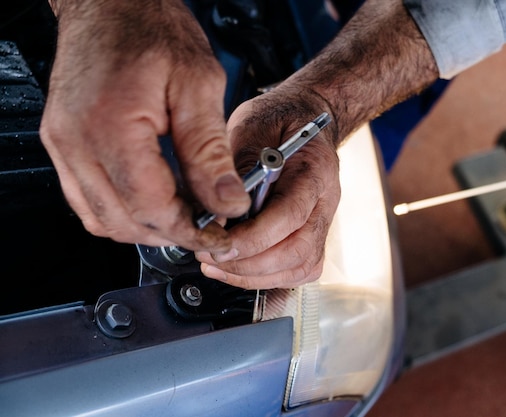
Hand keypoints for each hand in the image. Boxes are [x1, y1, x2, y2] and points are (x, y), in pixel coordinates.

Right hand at [40, 0, 249, 252]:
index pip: (148, 206)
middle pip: (122, 221)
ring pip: (101, 218)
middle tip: (207, 227)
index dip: (187, 229)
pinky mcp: (63, 143)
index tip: (218, 235)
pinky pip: (87, 199)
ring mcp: (63, 144)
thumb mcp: (198, 86)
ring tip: (185, 216)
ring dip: (145, 227)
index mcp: (110, 126)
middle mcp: (75, 142)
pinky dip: (123, 210)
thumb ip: (210, 152)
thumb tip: (228, 202)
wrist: (111, 3)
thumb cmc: (152, 30)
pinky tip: (155, 200)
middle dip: (169, 234)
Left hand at [195, 89, 341, 288]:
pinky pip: (298, 269)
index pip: (291, 215)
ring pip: (300, 267)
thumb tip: (215, 212)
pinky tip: (239, 269)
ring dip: (256, 275)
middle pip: (299, 251)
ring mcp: (322, 220)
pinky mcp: (313, 234)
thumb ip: (237, 170)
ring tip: (219, 266)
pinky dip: (268, 277)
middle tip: (212, 257)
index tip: (220, 242)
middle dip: (250, 264)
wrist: (305, 119)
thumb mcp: (250, 129)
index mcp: (314, 170)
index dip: (255, 237)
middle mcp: (325, 201)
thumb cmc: (279, 120)